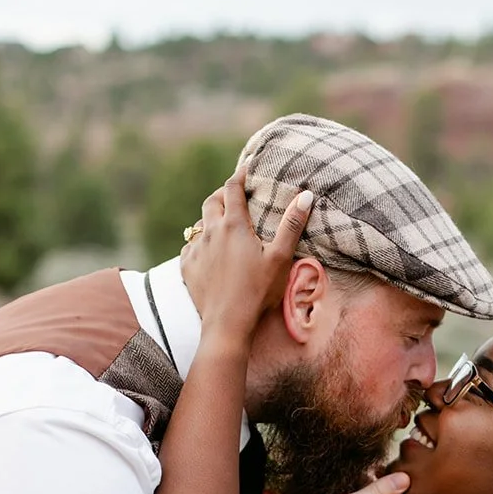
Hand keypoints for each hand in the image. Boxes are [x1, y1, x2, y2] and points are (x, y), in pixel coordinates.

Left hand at [185, 170, 312, 340]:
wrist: (227, 325)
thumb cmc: (258, 291)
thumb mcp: (281, 257)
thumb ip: (292, 225)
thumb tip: (306, 195)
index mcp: (233, 226)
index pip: (233, 188)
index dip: (240, 175)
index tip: (247, 168)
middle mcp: (211, 233)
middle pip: (212, 201)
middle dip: (223, 193)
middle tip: (234, 194)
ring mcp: (196, 250)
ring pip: (200, 224)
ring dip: (211, 219)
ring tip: (223, 223)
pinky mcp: (187, 268)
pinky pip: (190, 247)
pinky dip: (199, 243)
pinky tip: (208, 251)